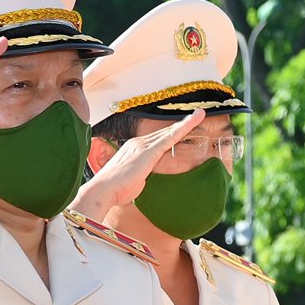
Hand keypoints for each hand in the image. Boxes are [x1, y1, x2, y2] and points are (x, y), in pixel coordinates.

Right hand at [72, 109, 206, 218]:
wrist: (104, 190)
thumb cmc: (116, 189)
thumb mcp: (133, 179)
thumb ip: (141, 175)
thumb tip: (142, 179)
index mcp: (133, 148)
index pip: (157, 139)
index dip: (171, 132)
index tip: (183, 128)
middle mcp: (138, 143)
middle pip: (165, 132)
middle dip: (182, 124)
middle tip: (199, 115)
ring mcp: (143, 145)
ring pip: (170, 132)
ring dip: (187, 123)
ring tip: (201, 115)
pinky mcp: (150, 151)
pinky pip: (170, 137)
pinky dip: (183, 128)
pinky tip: (193, 122)